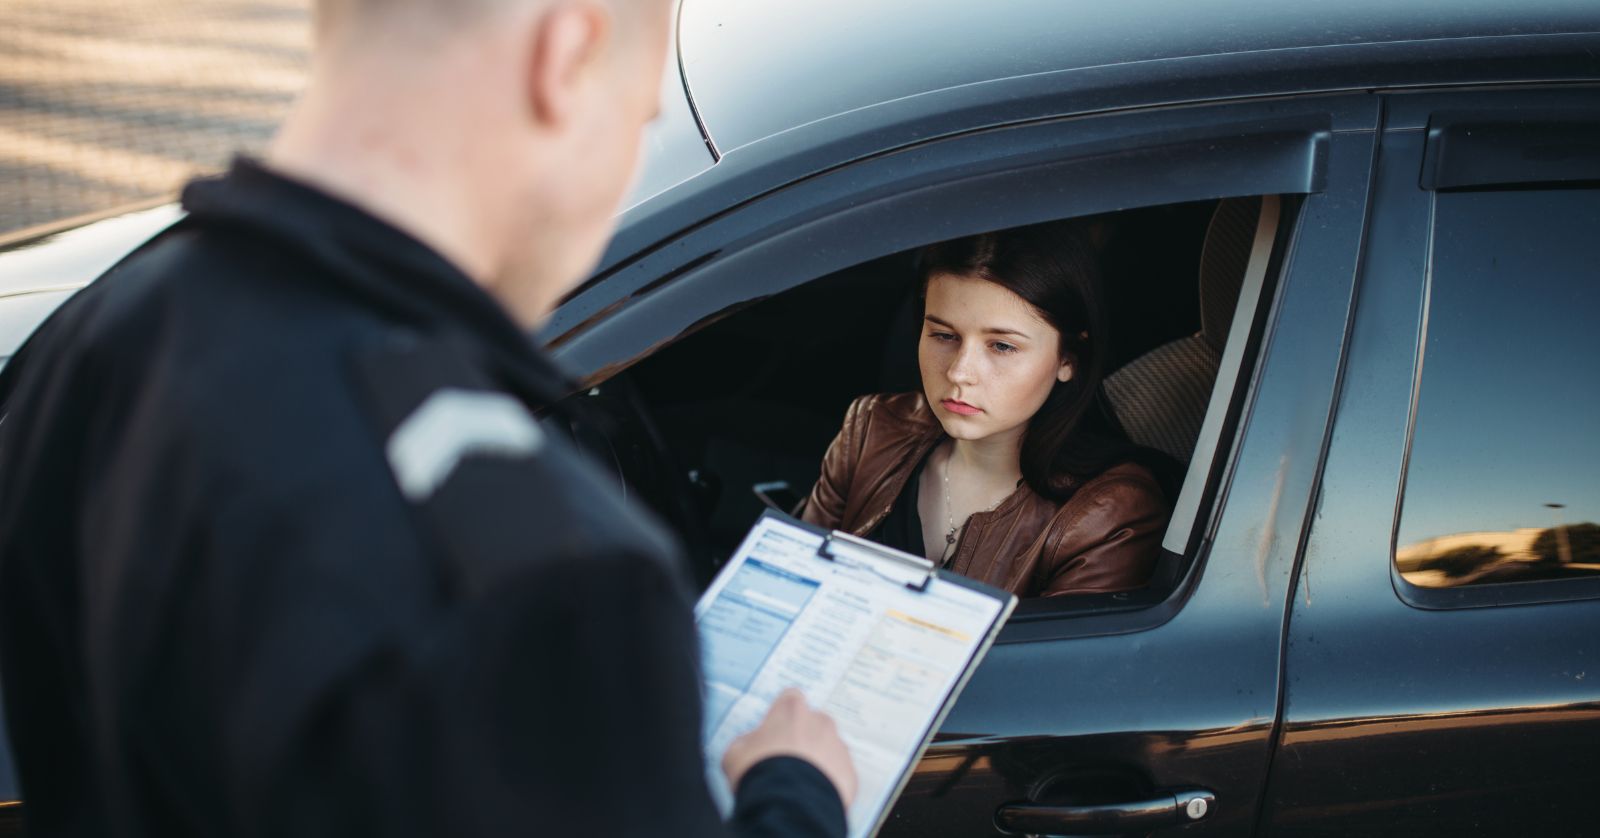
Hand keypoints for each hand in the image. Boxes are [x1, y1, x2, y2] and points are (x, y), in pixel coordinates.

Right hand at [722, 688, 857, 808]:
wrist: (788, 806)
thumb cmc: (759, 773)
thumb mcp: (735, 753)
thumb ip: (747, 741)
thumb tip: (751, 744)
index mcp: (791, 710)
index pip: (790, 698)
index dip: (782, 715)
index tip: (776, 729)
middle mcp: (820, 722)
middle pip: (813, 723)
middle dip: (802, 737)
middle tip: (786, 761)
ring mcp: (838, 747)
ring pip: (829, 748)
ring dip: (818, 760)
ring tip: (800, 783)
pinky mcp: (850, 773)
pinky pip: (839, 774)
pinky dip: (829, 782)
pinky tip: (812, 795)